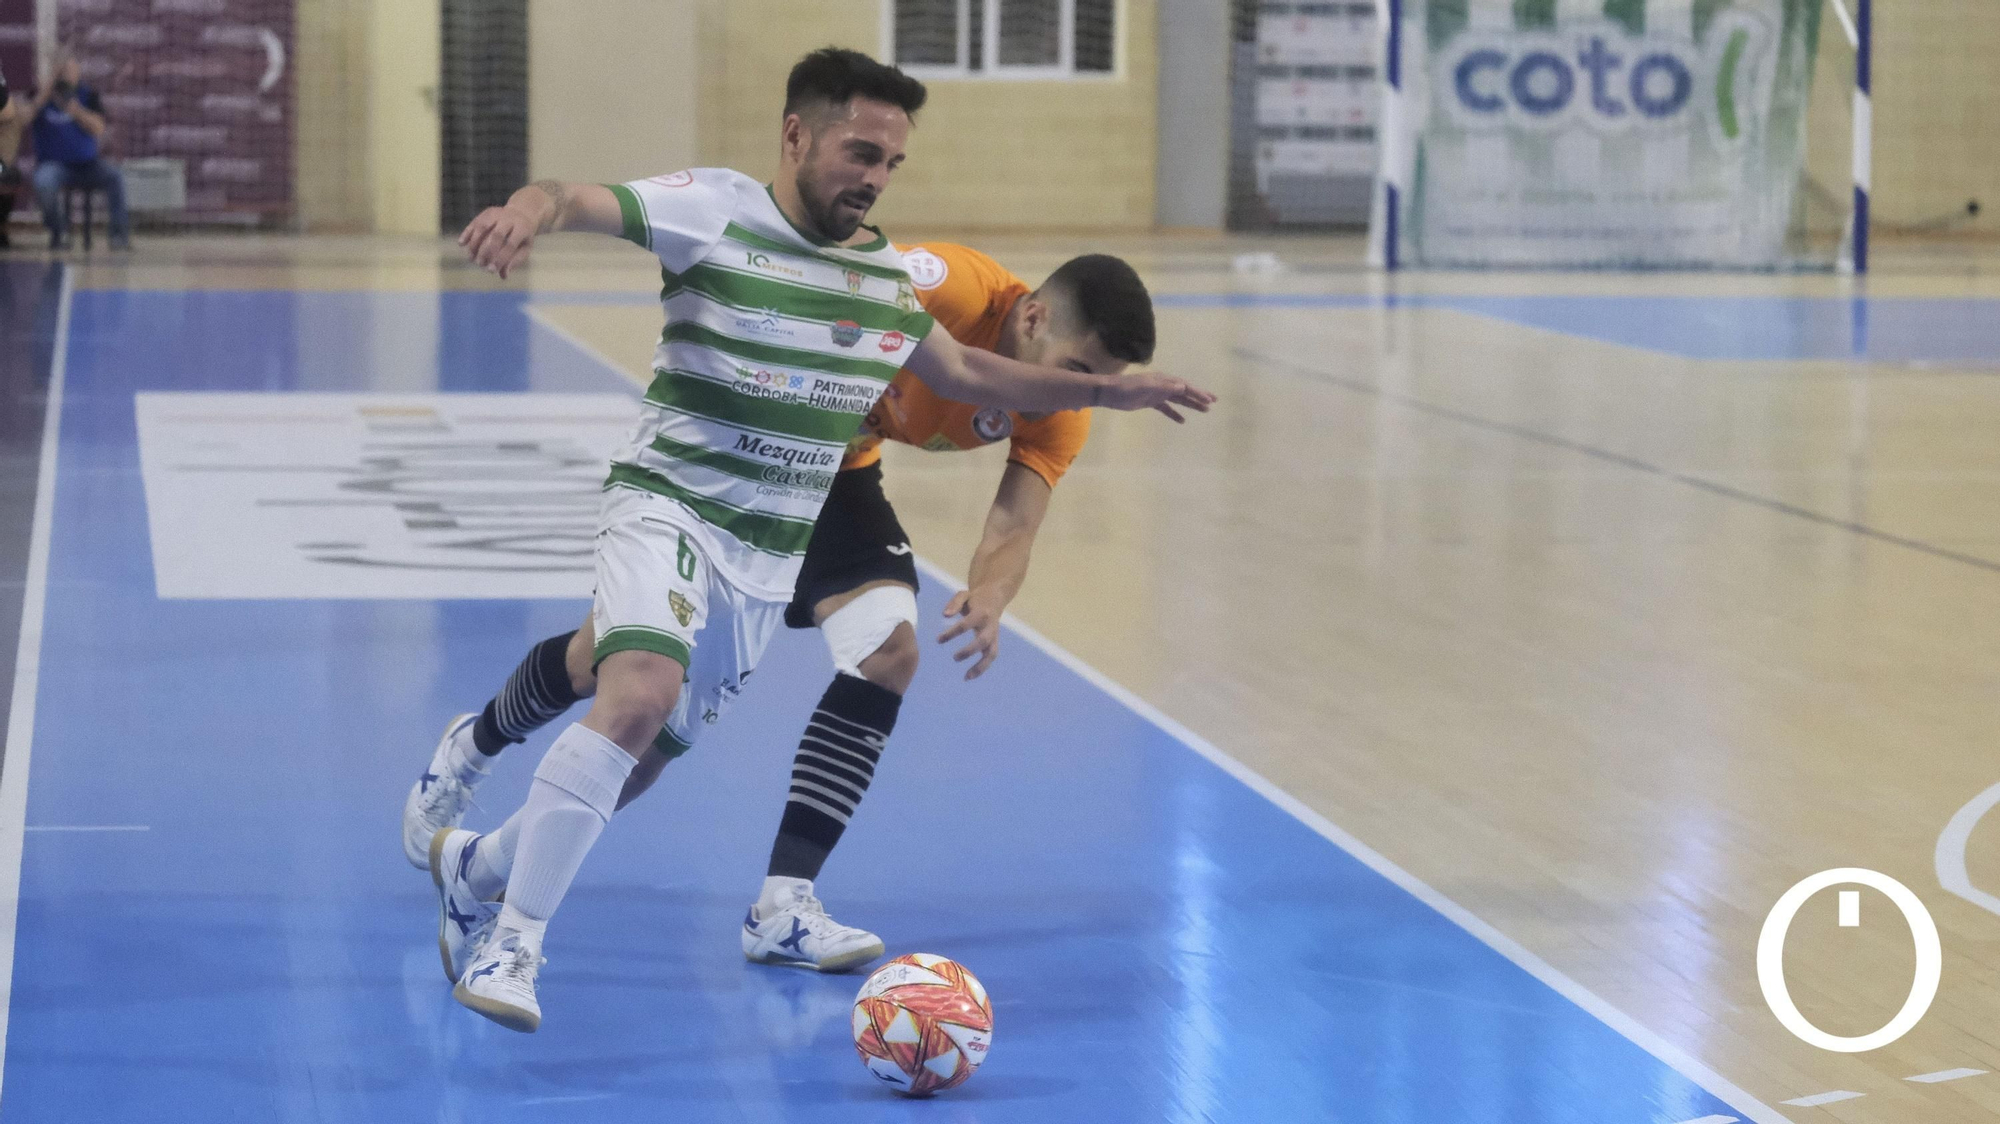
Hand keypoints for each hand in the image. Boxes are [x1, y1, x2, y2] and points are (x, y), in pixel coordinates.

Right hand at [458, 204, 541, 278]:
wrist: (521, 213)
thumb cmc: (523, 236)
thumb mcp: (524, 248)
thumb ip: (515, 261)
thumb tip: (503, 276)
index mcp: (522, 228)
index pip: (510, 245)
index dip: (501, 258)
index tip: (492, 270)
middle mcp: (508, 219)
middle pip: (496, 235)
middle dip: (487, 251)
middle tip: (480, 264)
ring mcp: (496, 214)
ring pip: (483, 226)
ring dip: (474, 243)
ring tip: (470, 258)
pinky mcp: (486, 213)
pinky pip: (474, 222)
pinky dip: (467, 232)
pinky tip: (461, 243)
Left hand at [938, 588, 1004, 680]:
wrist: (994, 598)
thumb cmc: (975, 598)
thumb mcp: (963, 595)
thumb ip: (954, 603)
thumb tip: (945, 615)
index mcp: (981, 613)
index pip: (966, 624)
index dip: (952, 633)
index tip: (939, 639)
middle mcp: (990, 626)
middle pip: (983, 641)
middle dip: (969, 651)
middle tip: (954, 658)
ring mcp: (994, 635)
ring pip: (991, 653)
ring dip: (980, 666)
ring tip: (966, 677)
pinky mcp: (995, 642)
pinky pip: (991, 656)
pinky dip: (982, 668)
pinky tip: (969, 676)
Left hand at [1097, 373, 1216, 422]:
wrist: (1108, 392)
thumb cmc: (1125, 389)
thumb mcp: (1146, 387)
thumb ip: (1164, 387)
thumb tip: (1183, 386)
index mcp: (1163, 380)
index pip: (1184, 386)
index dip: (1197, 393)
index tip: (1209, 400)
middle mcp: (1162, 385)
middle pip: (1184, 391)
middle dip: (1199, 397)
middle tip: (1213, 402)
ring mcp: (1156, 394)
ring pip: (1177, 399)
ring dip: (1191, 404)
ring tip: (1204, 411)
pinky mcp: (1150, 402)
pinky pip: (1166, 408)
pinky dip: (1174, 413)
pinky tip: (1182, 421)